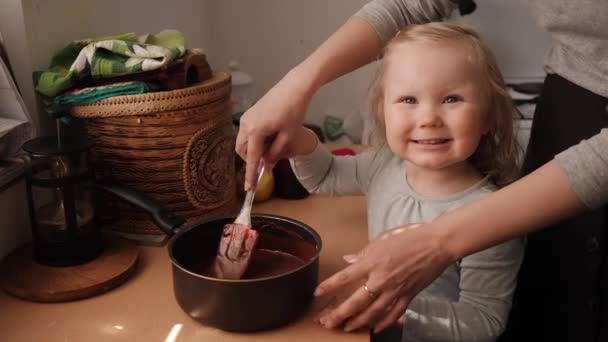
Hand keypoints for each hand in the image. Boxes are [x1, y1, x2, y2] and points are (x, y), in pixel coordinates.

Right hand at [235, 69, 315, 189]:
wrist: (294, 88)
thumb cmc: (294, 111)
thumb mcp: (288, 136)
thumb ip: (276, 153)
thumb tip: (267, 165)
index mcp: (255, 131)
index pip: (252, 158)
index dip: (251, 175)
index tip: (249, 188)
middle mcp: (246, 124)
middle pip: (243, 151)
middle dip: (252, 159)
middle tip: (269, 161)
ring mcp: (246, 118)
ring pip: (244, 142)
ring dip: (254, 149)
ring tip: (273, 146)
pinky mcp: (250, 114)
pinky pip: (247, 133)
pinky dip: (255, 140)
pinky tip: (270, 137)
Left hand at [314, 223, 452, 332]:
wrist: (437, 244)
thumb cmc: (410, 237)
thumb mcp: (382, 239)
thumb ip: (363, 253)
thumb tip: (348, 260)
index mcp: (372, 262)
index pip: (345, 277)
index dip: (329, 286)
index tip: (318, 293)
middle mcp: (381, 279)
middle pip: (356, 301)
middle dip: (339, 314)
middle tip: (327, 322)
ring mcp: (395, 290)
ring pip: (373, 312)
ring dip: (358, 322)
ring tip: (346, 327)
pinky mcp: (408, 296)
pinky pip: (393, 314)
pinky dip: (384, 322)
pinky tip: (375, 328)